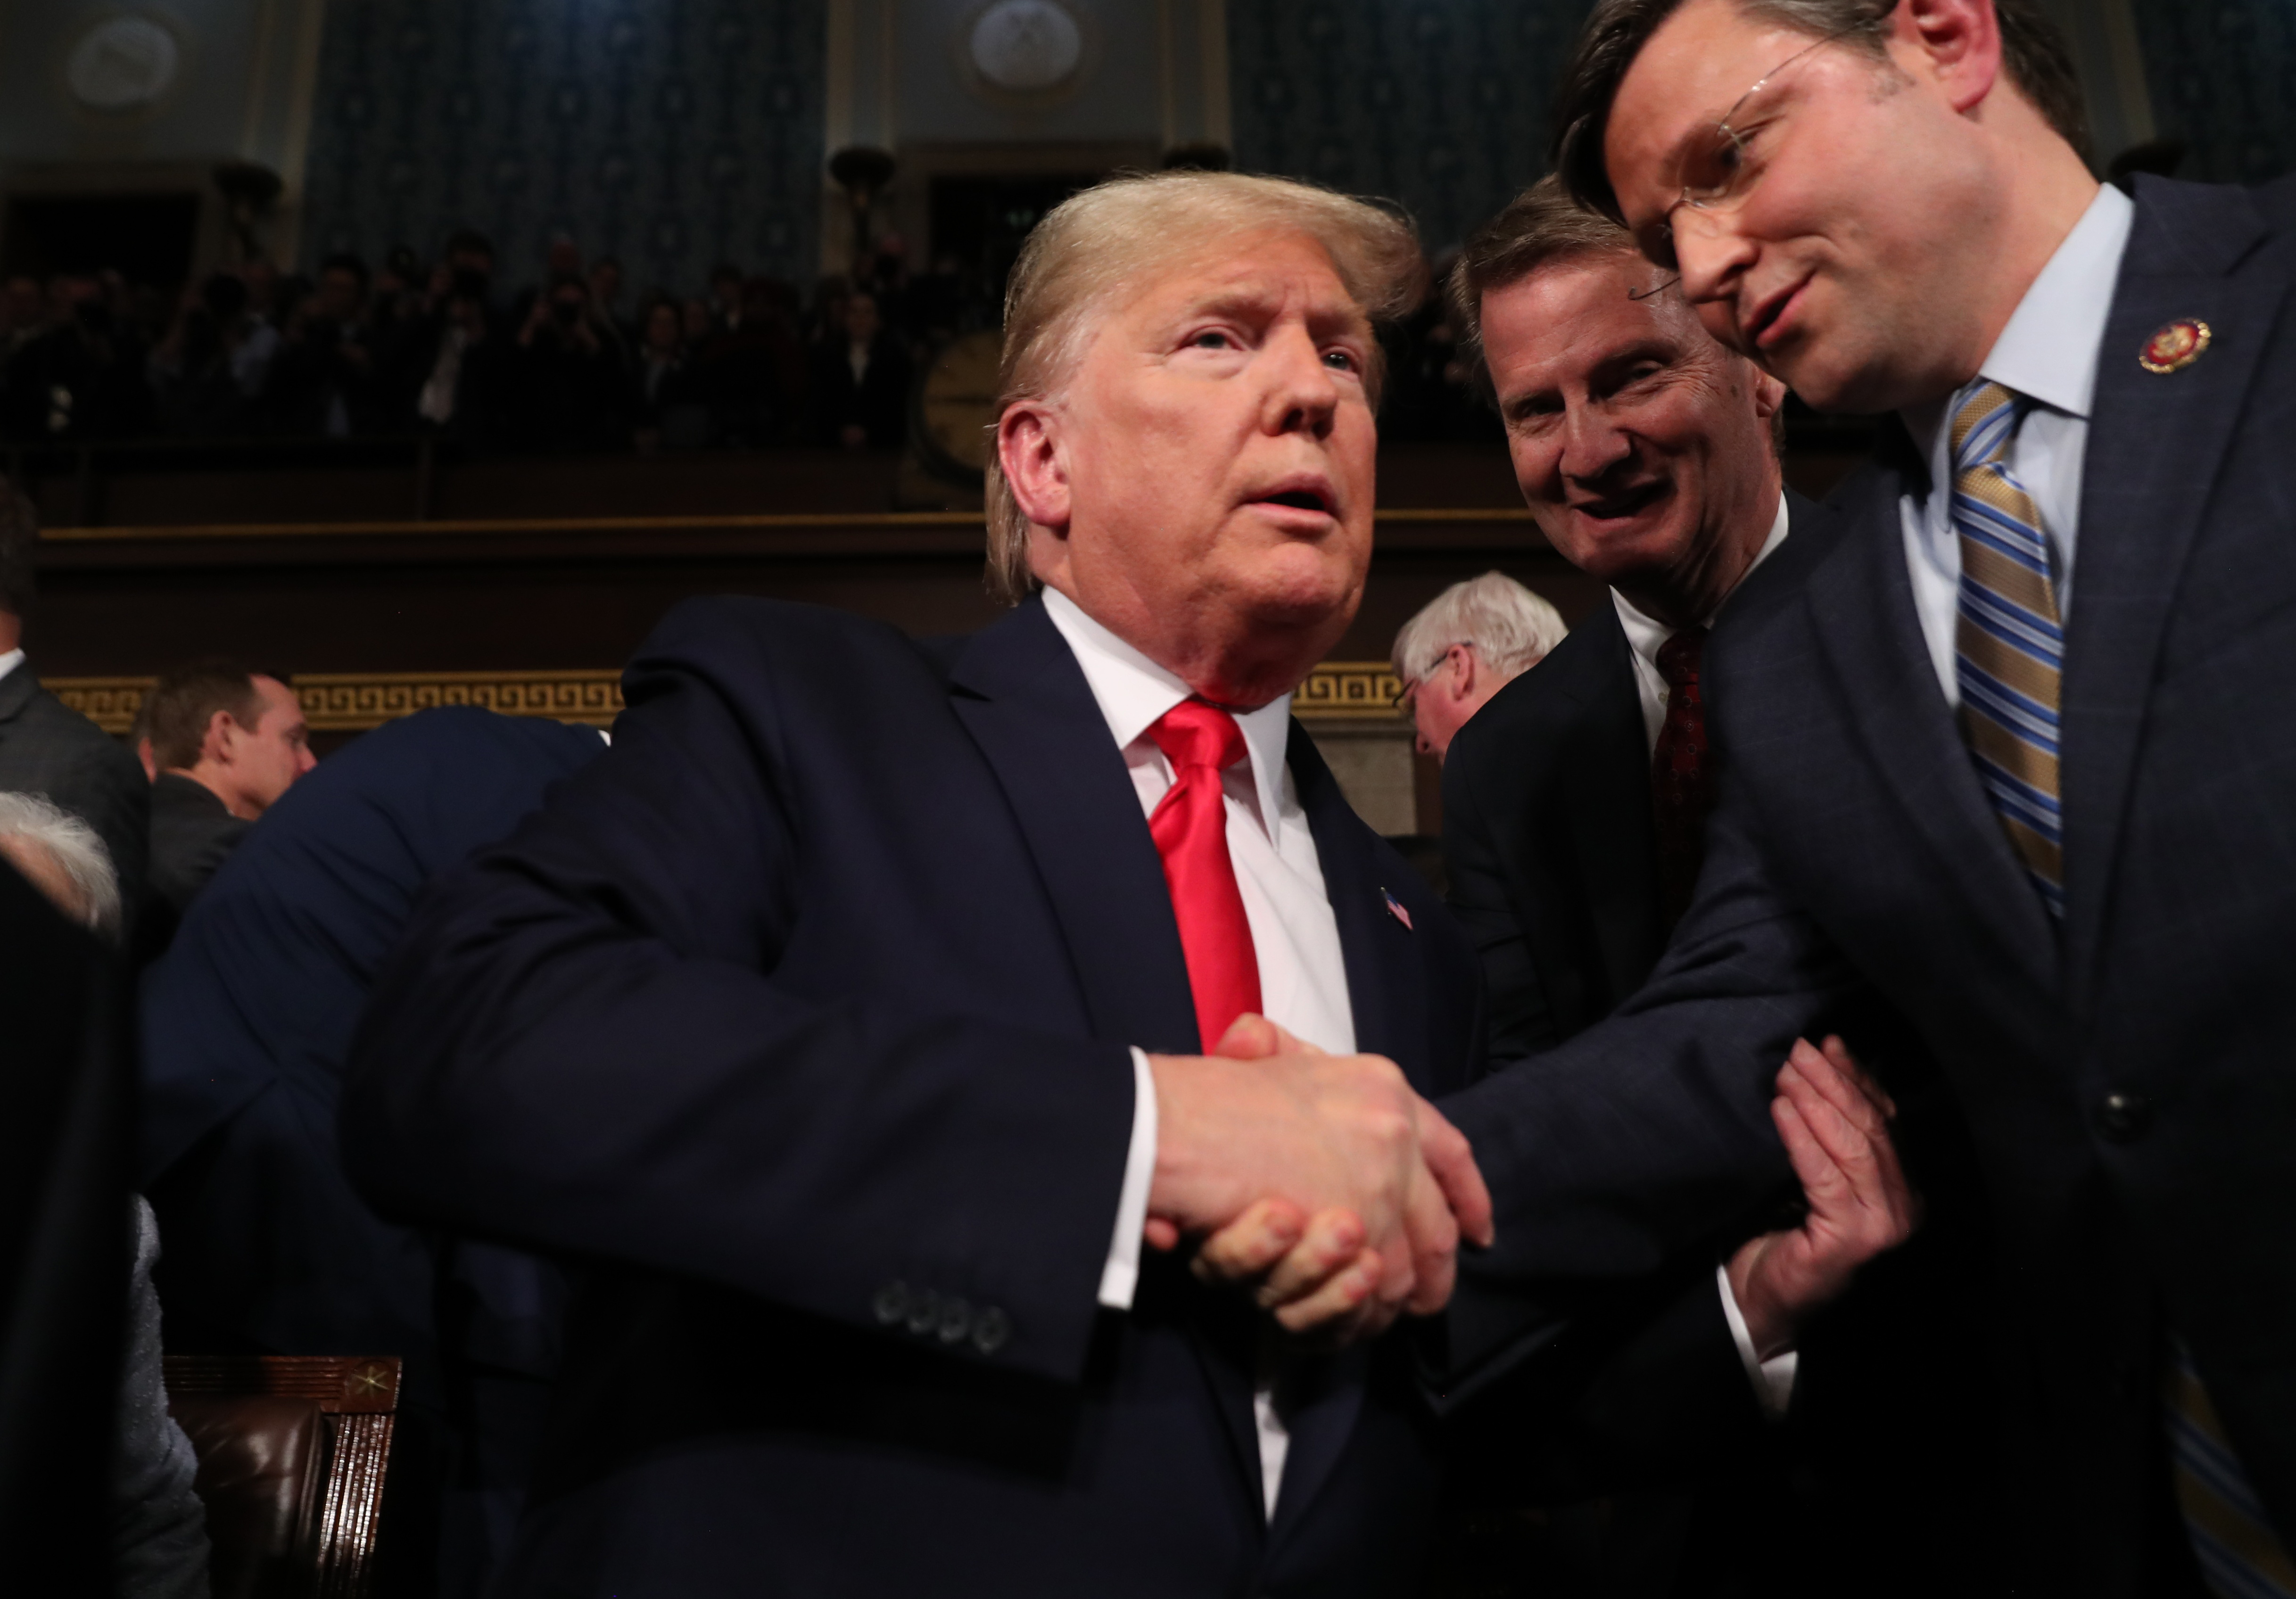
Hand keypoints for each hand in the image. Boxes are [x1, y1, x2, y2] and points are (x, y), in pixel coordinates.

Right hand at [1146, 1013, 1492, 1339]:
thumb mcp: (1258, 1053)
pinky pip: (1374, 1295)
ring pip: (1405, 1267)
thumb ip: (1276, 1050)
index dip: (1467, 1195)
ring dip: (1392, 1300)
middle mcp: (1395, 1133)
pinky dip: (1361, 1313)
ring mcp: (1381, 1185)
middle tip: (1427, 1296)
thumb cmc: (1207, 1097)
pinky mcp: (1356, 1233)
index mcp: (1384, 1088)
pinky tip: (1349, 1316)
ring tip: (1376, 1311)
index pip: (1450, 1151)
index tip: (1476, 1230)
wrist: (1172, 1125)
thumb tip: (1256, 1041)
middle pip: (1437, 1222)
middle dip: (1436, 1270)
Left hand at [1726, 1036, 1919, 1358]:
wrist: (1766, 1300)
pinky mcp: (1851, 1240)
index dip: (1858, 1078)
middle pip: (1871, 1129)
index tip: (1829, 1044)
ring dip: (1816, 1102)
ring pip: (1853, 1148)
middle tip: (1800, 1050)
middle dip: (1835, 1083)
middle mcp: (1903, 1208)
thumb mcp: (1815, 1176)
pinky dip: (1801, 1138)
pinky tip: (1780, 1110)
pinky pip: (1823, 1176)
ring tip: (1786, 1072)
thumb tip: (1825, 1060)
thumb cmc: (1786, 1235)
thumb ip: (1829, 1133)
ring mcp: (1882, 1226)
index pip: (1885, 1122)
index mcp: (1901, 1190)